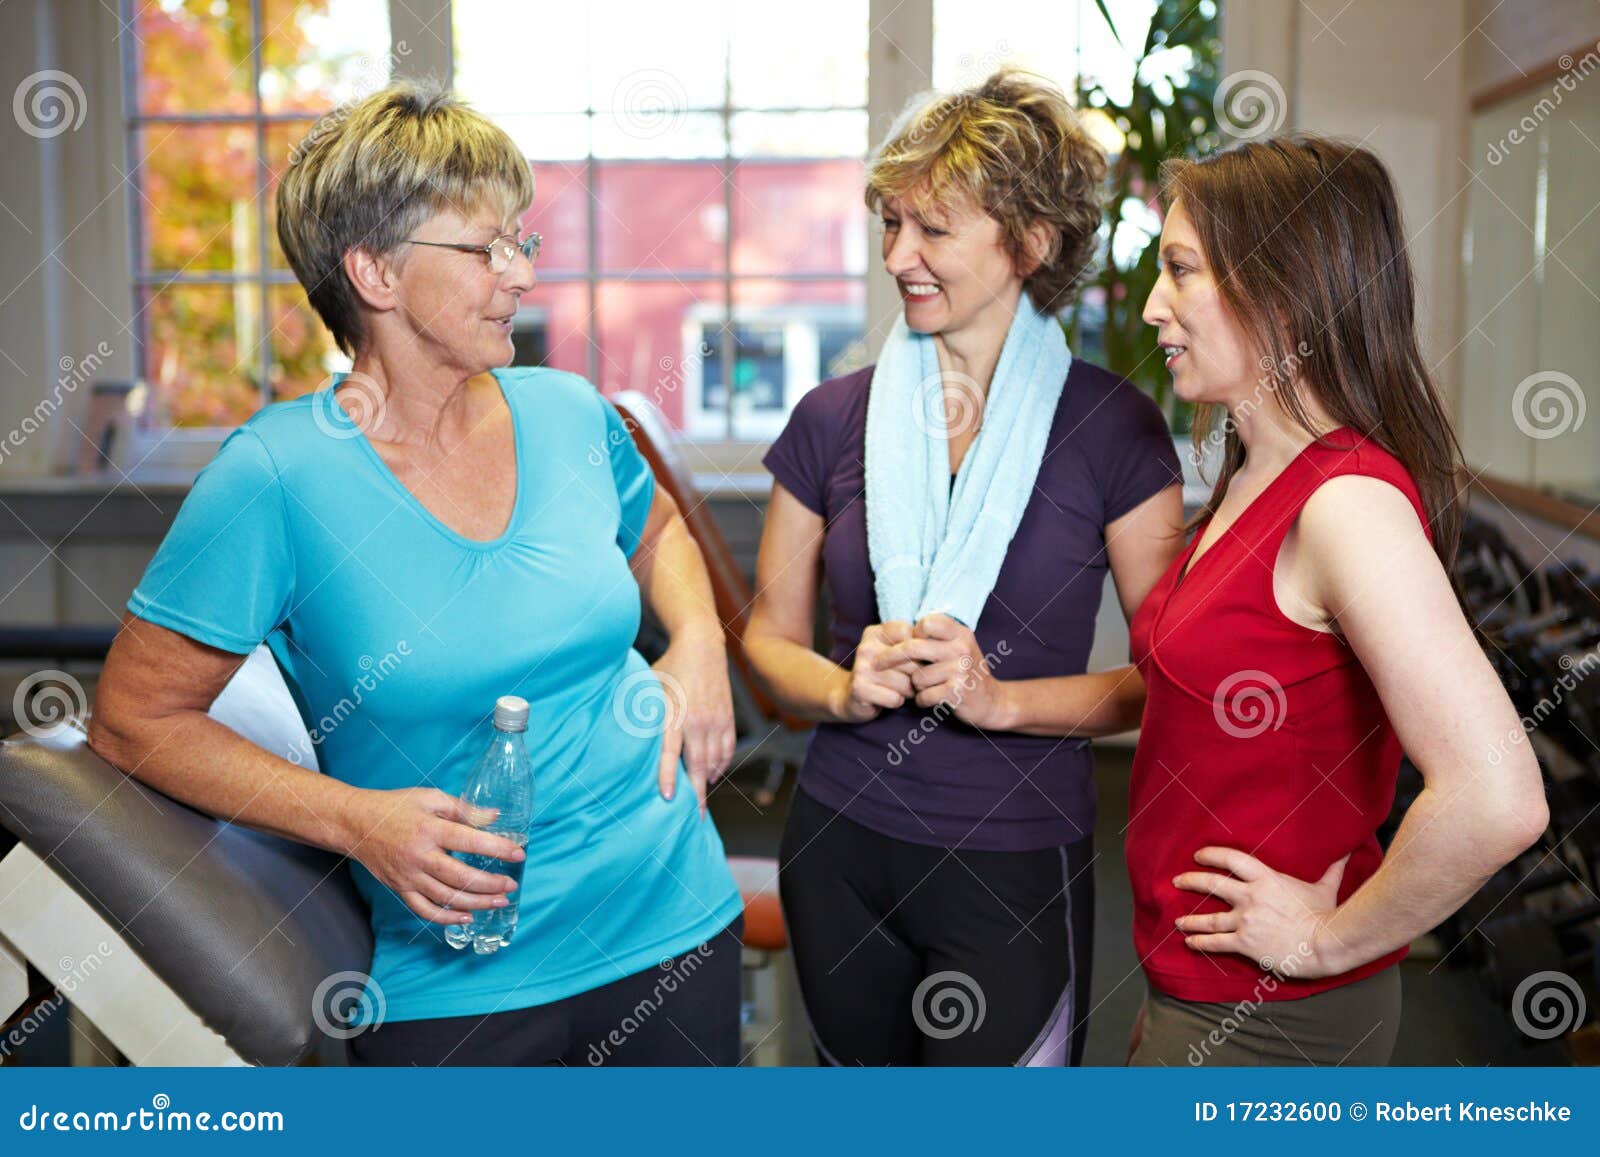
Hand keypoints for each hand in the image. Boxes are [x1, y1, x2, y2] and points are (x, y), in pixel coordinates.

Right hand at [339, 787, 524, 927]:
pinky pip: (424, 910)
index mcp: (429, 829)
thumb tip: (495, 816)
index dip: (496, 847)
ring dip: (476, 903)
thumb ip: (463, 808)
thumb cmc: (395, 807)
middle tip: (512, 884)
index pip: (469, 840)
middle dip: (490, 883)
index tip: (518, 853)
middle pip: (460, 876)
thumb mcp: (430, 798)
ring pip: (446, 897)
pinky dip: (446, 918)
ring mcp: (408, 876)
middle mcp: (419, 856)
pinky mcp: (400, 889)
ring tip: (499, 902)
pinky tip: (466, 917)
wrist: (355, 824)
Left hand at [651, 631, 734, 816]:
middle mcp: (697, 721)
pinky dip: (720, 765)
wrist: (702, 645)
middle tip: (693, 817)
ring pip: (714, 761)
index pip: (669, 752)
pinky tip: (712, 773)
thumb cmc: (669, 666)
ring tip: (699, 799)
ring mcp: (715, 721)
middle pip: (697, 766)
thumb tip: (618, 731)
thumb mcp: (648, 686)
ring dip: (706, 781)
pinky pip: (727, 750)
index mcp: (674, 715)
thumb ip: (639, 711)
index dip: (667, 775)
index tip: (667, 798)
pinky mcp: (728, 718)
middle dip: (695, 794)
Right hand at [836, 621, 918, 722]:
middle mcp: (867, 647)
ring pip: (906, 683)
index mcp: (876, 632)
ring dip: (908, 692)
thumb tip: (937, 645)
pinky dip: (896, 702)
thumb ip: (912, 642)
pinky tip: (887, 698)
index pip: (912, 637)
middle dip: (916, 676)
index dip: (920, 653)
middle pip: (912, 662)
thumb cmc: (884, 673)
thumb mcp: (894, 651)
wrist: (852, 696)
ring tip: (898, 689)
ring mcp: (861, 667)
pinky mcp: (859, 688)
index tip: (914, 660)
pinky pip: (895, 698)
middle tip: (908, 679)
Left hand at [881, 613, 1010, 730]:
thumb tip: (899, 627)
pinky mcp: (957, 692)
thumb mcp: (959, 646)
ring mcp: (961, 670)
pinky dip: (922, 700)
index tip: (909, 643)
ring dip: (915, 685)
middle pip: (913, 647)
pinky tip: (929, 700)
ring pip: (917, 676)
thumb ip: (937, 636)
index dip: (912, 633)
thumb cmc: (966, 672)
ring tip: (926, 687)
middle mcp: (962, 648)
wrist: (992, 702)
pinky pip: (924, 695)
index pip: (927, 622)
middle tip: (876, 663)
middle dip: (890, 657)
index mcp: (961, 633)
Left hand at [1172, 847, 1351, 978]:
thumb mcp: (1326, 887)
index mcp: (1266, 879)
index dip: (1212, 855)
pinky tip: (1189, 942)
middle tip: (1177, 881)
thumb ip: (1331, 869)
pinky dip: (1201, 942)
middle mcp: (1250, 897)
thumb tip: (1346, 852)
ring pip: (1209, 918)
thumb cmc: (1327, 915)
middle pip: (1212, 885)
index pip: (1231, 860)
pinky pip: (1216, 942)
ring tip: (1178, 920)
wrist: (1326, 943)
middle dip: (1191, 881)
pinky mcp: (1245, 943)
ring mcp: (1246, 921)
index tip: (1198, 856)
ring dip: (1191, 919)